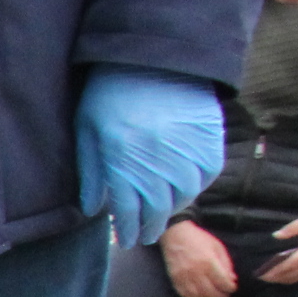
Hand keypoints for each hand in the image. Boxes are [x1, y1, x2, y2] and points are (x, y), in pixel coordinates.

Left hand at [77, 68, 226, 246]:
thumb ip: (91, 172)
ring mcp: (187, 152)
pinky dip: (195, 186)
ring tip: (163, 214)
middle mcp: (158, 163)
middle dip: (150, 227)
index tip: (126, 240)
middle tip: (145, 236)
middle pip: (158, 210)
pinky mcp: (209, 139)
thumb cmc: (111, 92)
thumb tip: (94, 209)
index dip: (128, 229)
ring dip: (172, 209)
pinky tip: (184, 189)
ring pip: (184, 196)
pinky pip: (206, 174)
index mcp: (123, 163)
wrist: (154, 56)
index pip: (128, 212)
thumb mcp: (87, 131)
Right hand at [162, 218, 239, 296]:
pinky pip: (184, 293)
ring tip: (212, 294)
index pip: (223, 281)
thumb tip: (232, 278)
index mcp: (209, 262)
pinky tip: (199, 293)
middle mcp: (196, 271)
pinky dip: (193, 296)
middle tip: (225, 295)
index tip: (233, 288)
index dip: (230, 287)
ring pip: (198, 295)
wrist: (176, 235)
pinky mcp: (175, 278)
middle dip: (220, 295)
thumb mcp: (217, 246)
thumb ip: (226, 263)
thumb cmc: (199, 239)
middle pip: (211, 291)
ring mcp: (184, 276)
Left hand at [257, 213, 297, 284]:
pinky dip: (290, 279)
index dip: (276, 271)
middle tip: (261, 278)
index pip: (289, 264)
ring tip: (268, 278)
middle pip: (290, 274)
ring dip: (281, 280)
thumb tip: (276, 235)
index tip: (263, 274)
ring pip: (296, 278)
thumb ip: (293, 228)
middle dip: (275, 277)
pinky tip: (281, 277)